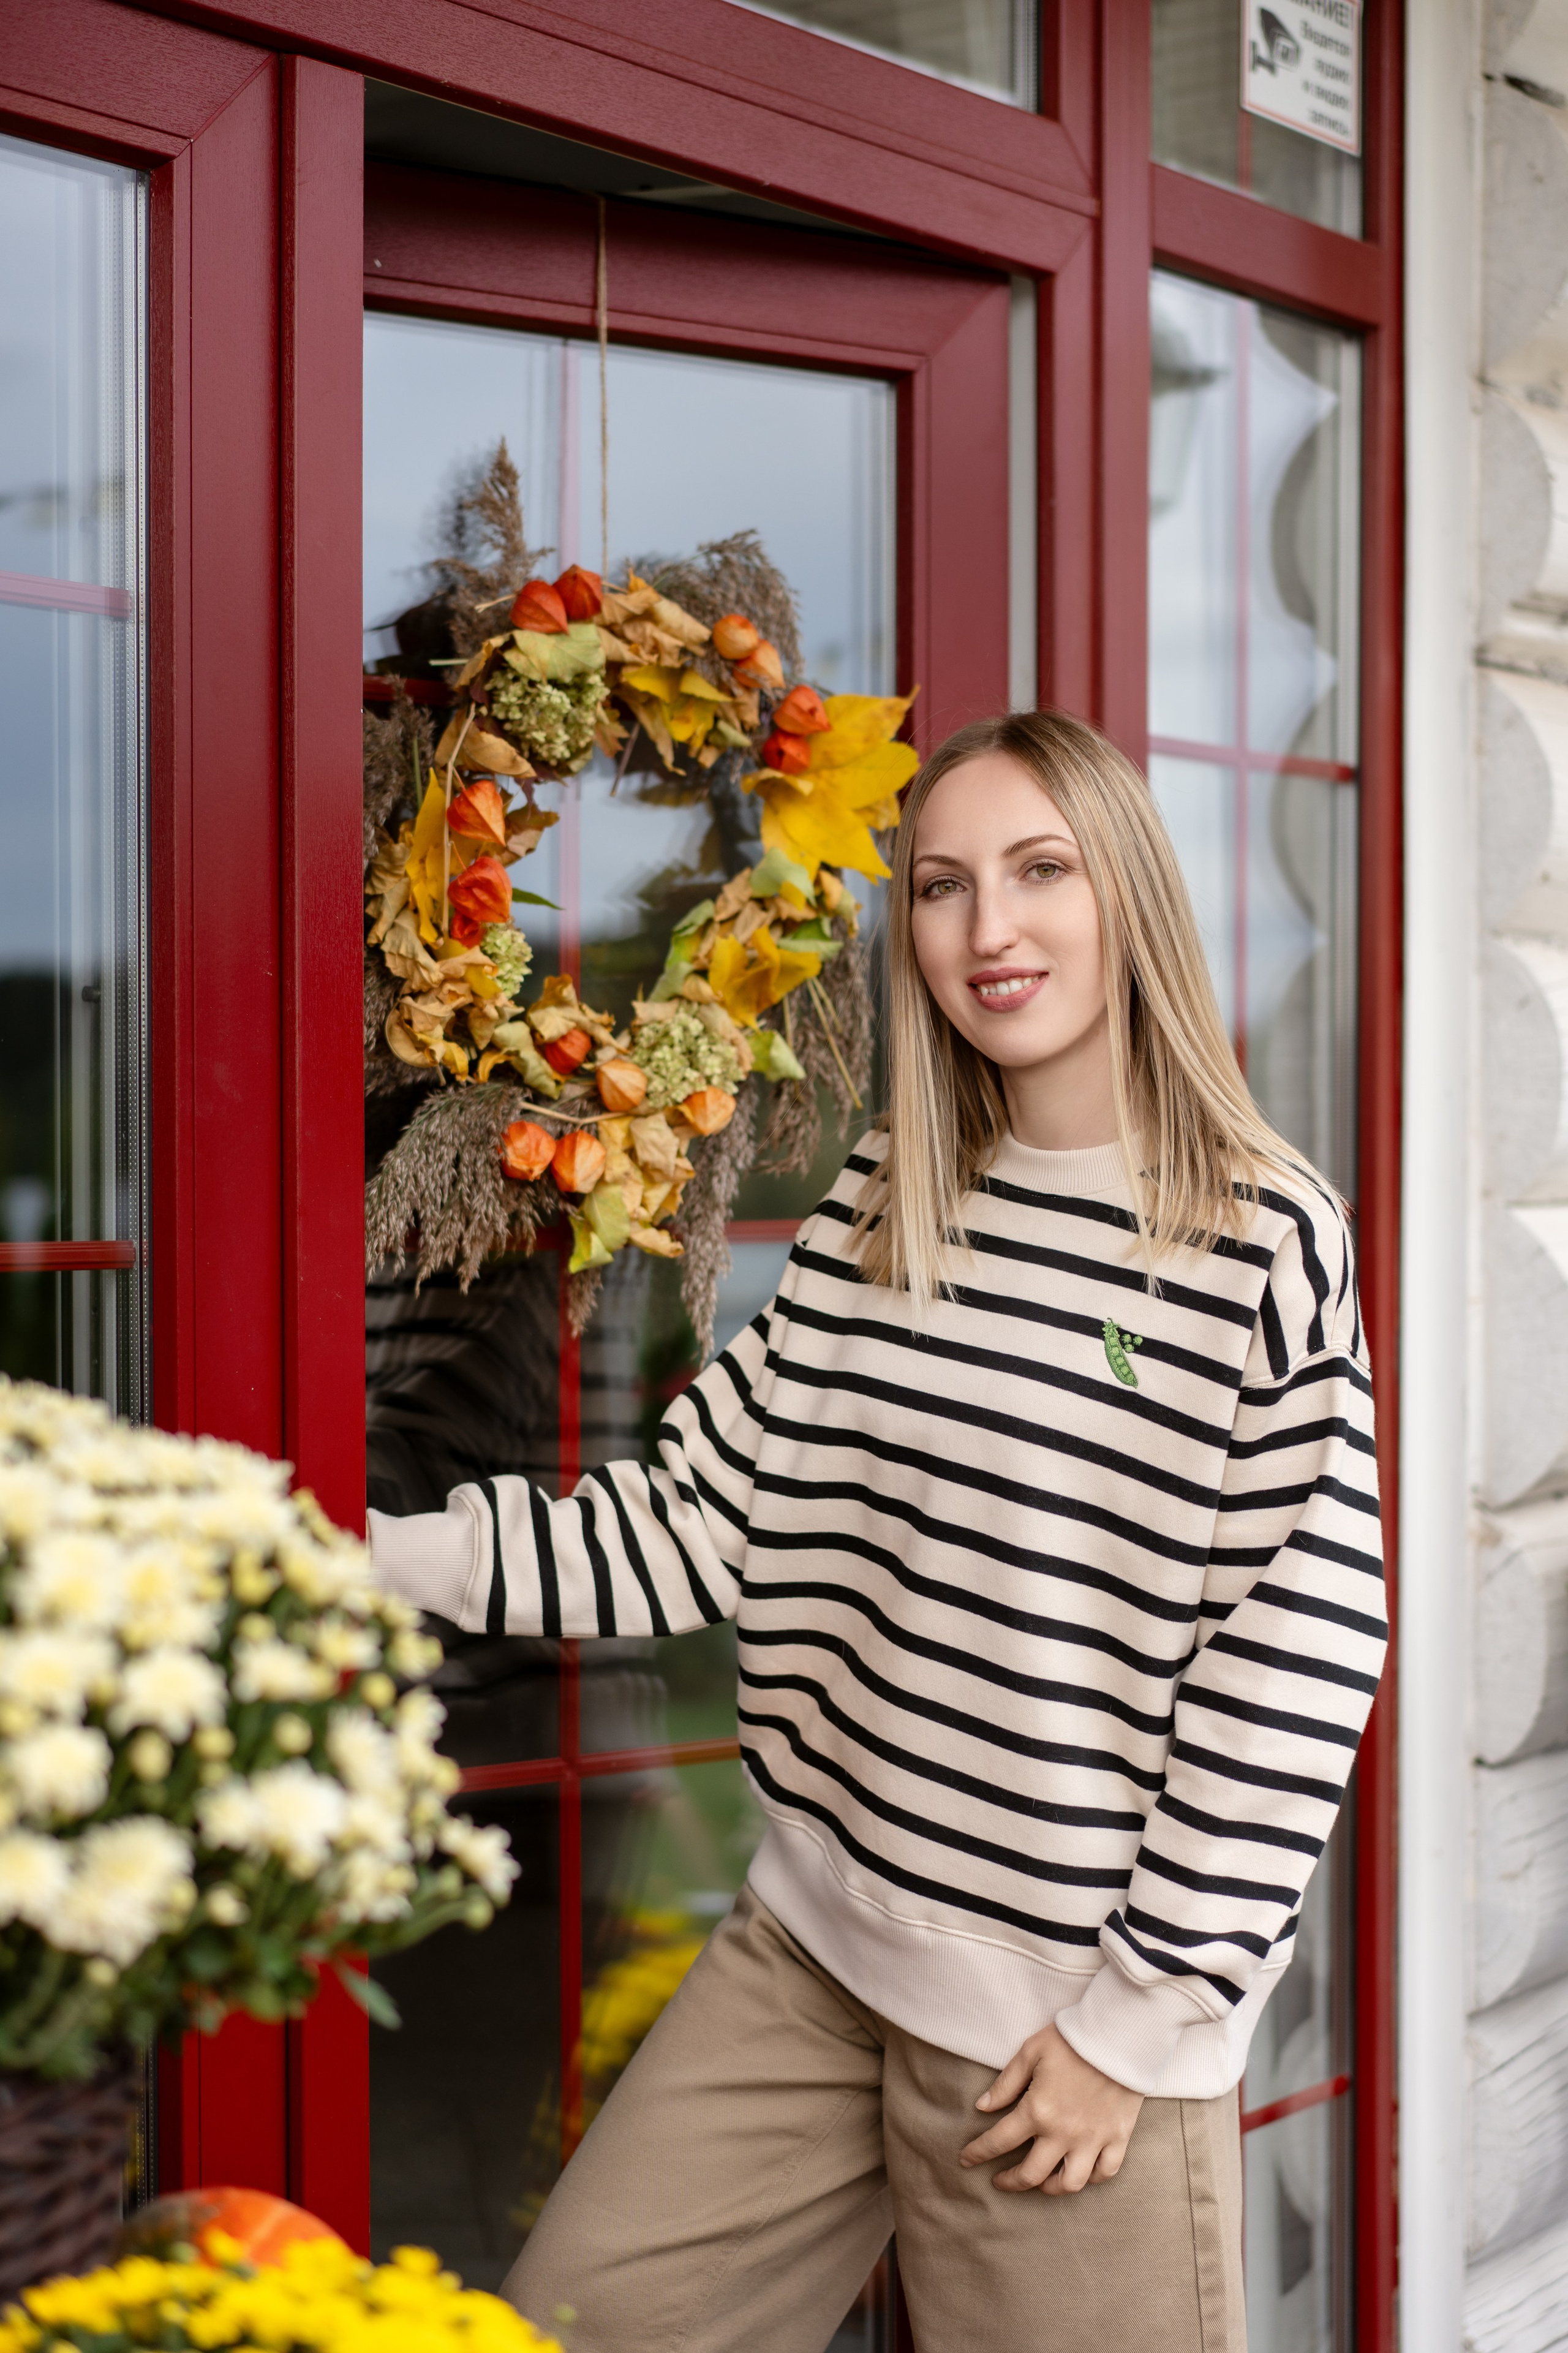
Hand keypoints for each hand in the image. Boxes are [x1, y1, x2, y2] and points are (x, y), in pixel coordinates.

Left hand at [959, 2022, 1143, 2193]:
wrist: (1118, 2033)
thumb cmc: (1071, 2039)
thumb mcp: (1030, 2052)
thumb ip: (1006, 2084)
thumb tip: (982, 2107)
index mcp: (1038, 2111)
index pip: (999, 2141)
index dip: (978, 2153)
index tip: (966, 2159)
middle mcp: (1064, 2133)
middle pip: (1031, 2175)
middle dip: (1010, 2182)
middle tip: (999, 2181)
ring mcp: (1093, 2139)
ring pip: (1070, 2184)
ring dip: (1050, 2188)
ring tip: (1040, 2182)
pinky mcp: (1118, 2137)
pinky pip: (1105, 2172)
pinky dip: (1091, 2178)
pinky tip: (1080, 2171)